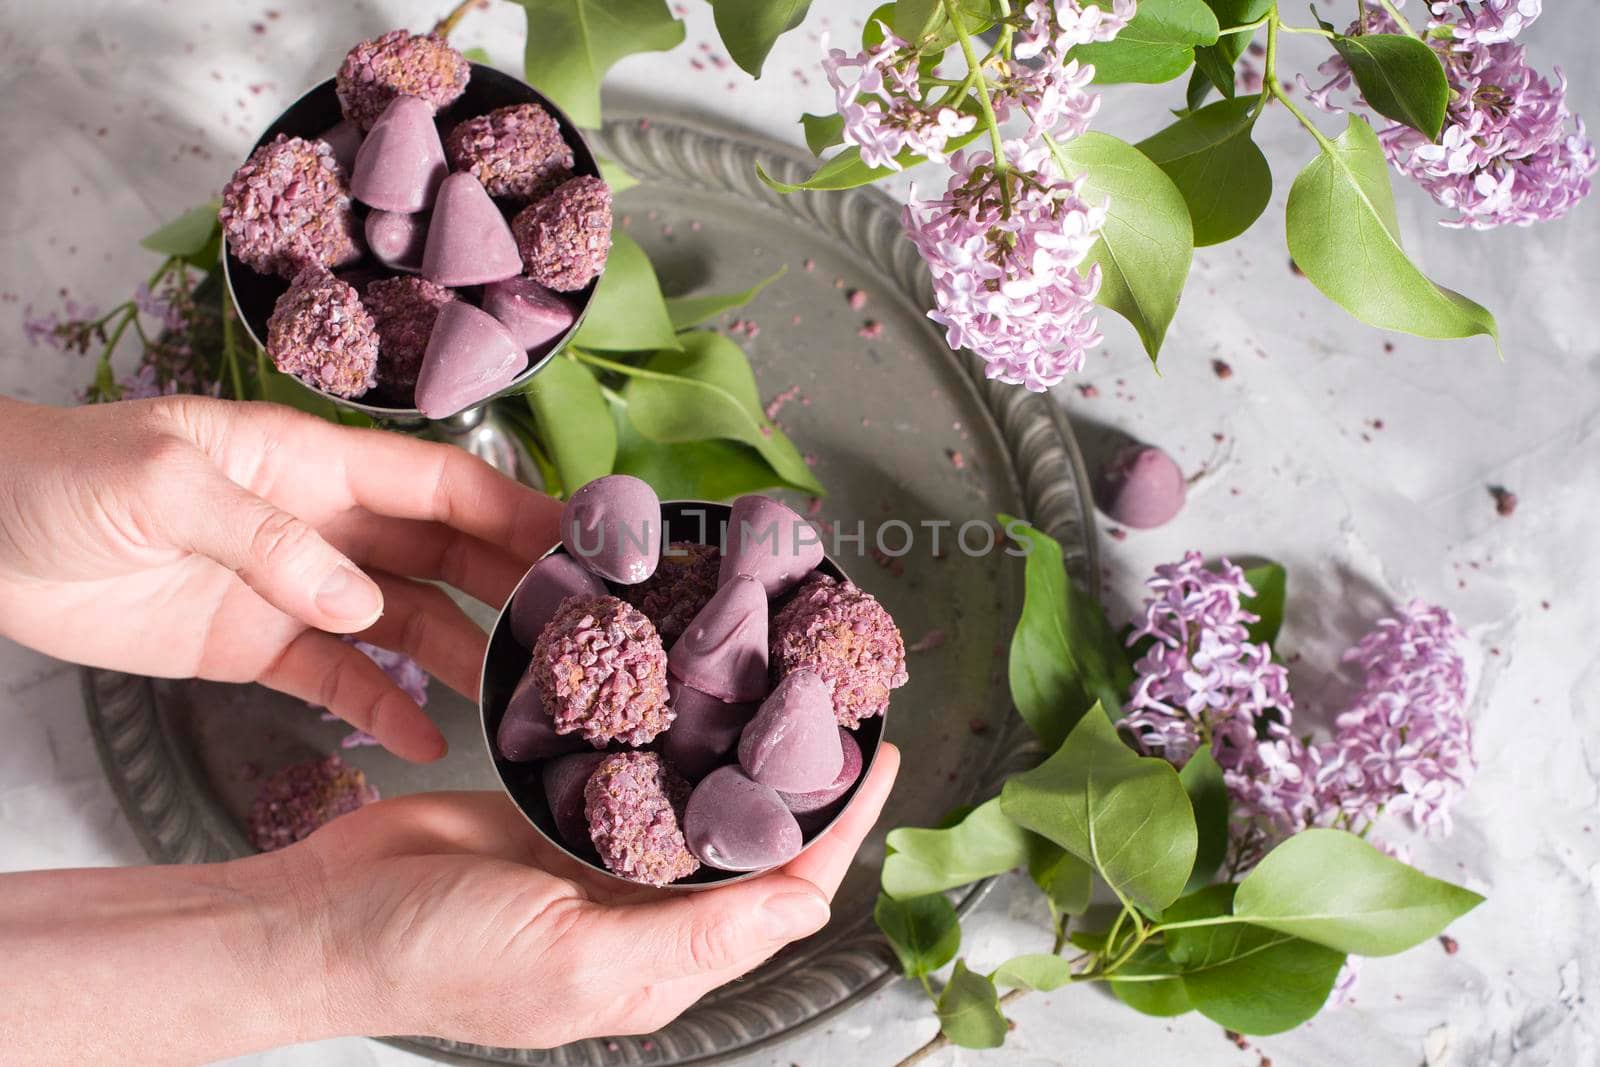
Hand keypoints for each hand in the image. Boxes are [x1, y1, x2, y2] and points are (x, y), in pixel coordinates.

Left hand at [0, 394, 559, 760]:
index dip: (513, 511)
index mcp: (310, 463)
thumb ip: (264, 536)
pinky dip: (384, 705)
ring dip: (461, 654)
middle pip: (442, 554)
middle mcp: (320, 525)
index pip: (437, 486)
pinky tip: (423, 738)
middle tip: (570, 634)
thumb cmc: (57, 476)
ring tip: (514, 700)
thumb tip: (356, 602)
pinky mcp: (256, 647)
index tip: (577, 547)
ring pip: (406, 622)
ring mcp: (293, 588)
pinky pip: (340, 680)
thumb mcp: (158, 483)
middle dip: (509, 587)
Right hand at [278, 745, 900, 1046]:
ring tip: (777, 680)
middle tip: (832, 701)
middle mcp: (646, 912)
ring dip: (738, 747)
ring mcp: (599, 859)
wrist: (326, 919)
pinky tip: (688, 686)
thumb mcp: (578, 958)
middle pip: (750, 840)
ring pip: (695, 798)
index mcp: (665, 958)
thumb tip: (805, 906)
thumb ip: (697, 936)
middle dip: (798, 778)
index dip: (840, 828)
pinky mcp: (556, 813)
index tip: (879, 757)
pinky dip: (666, 731)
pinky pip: (630, 769)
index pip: (785, 891)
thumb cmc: (441, 958)